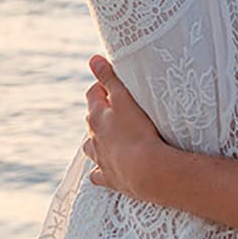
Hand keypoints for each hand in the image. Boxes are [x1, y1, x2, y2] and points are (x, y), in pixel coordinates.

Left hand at [82, 54, 170, 197]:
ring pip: (90, 148)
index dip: (103, 86)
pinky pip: (98, 175)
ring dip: (96, 142)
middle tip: (118, 109)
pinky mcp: (110, 178)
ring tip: (108, 139)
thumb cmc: (137, 131)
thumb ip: (109, 78)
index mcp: (96, 116)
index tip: (115, 84)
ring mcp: (100, 159)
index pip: (93, 94)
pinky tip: (103, 169)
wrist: (146, 171)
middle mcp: (94, 138)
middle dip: (101, 113)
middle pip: (91, 120)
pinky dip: (99, 171)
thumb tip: (93, 59)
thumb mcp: (124, 98)